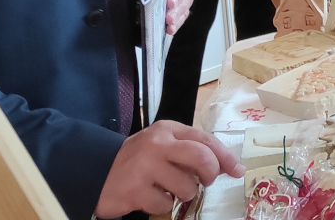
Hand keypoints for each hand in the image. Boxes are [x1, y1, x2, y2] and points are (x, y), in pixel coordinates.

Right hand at [95, 120, 243, 217]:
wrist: (97, 171)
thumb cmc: (138, 159)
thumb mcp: (163, 145)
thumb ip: (190, 150)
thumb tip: (226, 166)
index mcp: (168, 130)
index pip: (206, 140)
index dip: (225, 157)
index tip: (237, 170)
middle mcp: (157, 144)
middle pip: (202, 159)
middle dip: (210, 174)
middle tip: (205, 182)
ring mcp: (145, 167)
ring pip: (186, 187)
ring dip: (184, 194)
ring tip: (170, 189)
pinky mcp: (135, 190)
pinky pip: (165, 204)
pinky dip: (163, 204)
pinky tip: (151, 196)